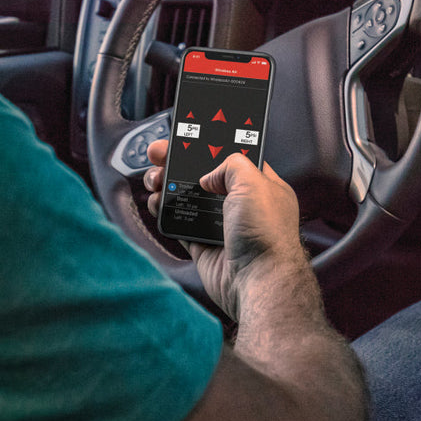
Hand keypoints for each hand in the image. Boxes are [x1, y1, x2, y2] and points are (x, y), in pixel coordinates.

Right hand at [144, 140, 302, 319]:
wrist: (258, 283)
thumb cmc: (266, 235)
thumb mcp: (252, 181)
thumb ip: (230, 164)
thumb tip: (209, 175)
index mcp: (260, 186)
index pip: (231, 157)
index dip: (208, 145)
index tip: (187, 137)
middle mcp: (240, 204)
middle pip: (202, 175)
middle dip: (177, 162)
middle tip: (159, 154)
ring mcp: (220, 225)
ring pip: (186, 197)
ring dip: (166, 184)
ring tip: (154, 179)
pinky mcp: (203, 245)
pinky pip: (179, 223)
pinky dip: (164, 211)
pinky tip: (156, 202)